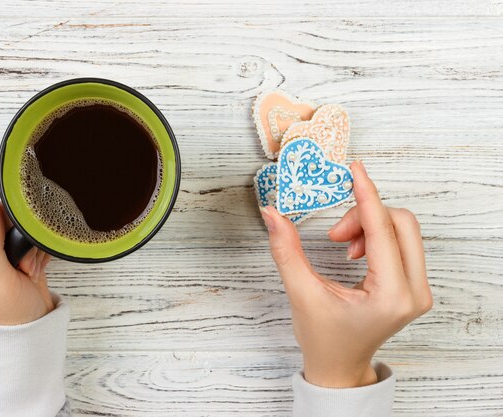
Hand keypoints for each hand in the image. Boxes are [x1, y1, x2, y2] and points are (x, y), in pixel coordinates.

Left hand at [0, 192, 53, 324]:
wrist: (31, 330)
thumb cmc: (8, 314)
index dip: (6, 234)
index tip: (12, 259)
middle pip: (5, 218)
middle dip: (21, 241)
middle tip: (21, 267)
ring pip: (21, 226)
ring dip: (32, 247)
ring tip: (27, 271)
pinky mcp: (11, 250)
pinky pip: (30, 235)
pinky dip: (38, 250)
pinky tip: (34, 268)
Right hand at [259, 161, 431, 387]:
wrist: (340, 366)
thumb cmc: (323, 338)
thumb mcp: (301, 293)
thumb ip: (286, 250)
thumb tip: (271, 214)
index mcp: (391, 295)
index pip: (382, 229)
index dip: (366, 194)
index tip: (355, 169)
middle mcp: (414, 291)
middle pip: (401, 223)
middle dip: (364, 216)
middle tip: (334, 234)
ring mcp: (419, 289)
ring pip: (403, 229)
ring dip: (369, 225)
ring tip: (342, 246)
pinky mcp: (415, 285)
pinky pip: (403, 241)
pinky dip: (376, 235)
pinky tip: (355, 252)